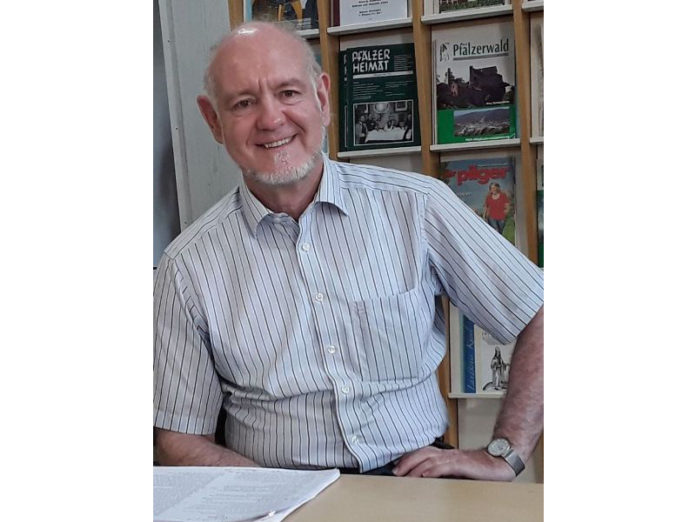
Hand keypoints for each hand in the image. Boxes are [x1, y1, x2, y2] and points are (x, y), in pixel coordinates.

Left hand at [392, 446, 515, 480]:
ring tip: (404, 475)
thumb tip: (427, 478)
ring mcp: (454, 458)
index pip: (422, 452)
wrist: (498, 463)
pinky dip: (432, 470)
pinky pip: (443, 466)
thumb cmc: (479, 468)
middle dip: (407, 462)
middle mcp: (447, 454)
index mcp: (445, 454)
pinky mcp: (461, 464)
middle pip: (422, 453)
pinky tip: (424, 475)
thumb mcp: (457, 469)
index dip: (408, 458)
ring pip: (429, 459)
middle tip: (395, 472)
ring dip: (415, 467)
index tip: (397, 467)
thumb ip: (443, 470)